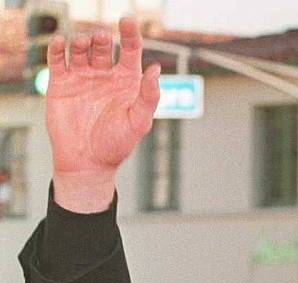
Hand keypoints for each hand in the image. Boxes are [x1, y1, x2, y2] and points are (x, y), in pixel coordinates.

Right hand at [46, 17, 159, 177]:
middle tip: (102, 39)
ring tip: (83, 45)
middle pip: (104, 45)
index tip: (127, 21)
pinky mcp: (61, 82)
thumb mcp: (138, 122)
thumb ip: (148, 96)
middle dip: (102, 37)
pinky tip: (62, 43)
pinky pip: (58, 58)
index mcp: (127, 81)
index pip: (130, 49)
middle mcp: (106, 75)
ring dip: (82, 40)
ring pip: (81, 47)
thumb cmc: (116, 145)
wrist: (86, 163)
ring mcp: (83, 77)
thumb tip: (155, 68)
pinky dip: (58, 47)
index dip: (130, 33)